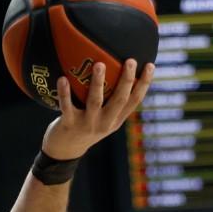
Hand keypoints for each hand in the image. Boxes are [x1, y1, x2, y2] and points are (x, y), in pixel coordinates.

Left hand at [41, 59, 155, 159]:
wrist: (65, 150)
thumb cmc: (85, 126)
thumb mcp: (104, 119)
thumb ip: (111, 102)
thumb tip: (116, 71)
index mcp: (116, 120)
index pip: (135, 100)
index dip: (144, 83)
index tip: (150, 65)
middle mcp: (105, 122)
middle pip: (119, 100)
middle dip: (126, 80)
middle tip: (130, 60)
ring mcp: (87, 124)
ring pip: (95, 101)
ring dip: (98, 82)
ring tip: (99, 64)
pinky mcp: (69, 124)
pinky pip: (67, 106)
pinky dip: (64, 92)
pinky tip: (63, 78)